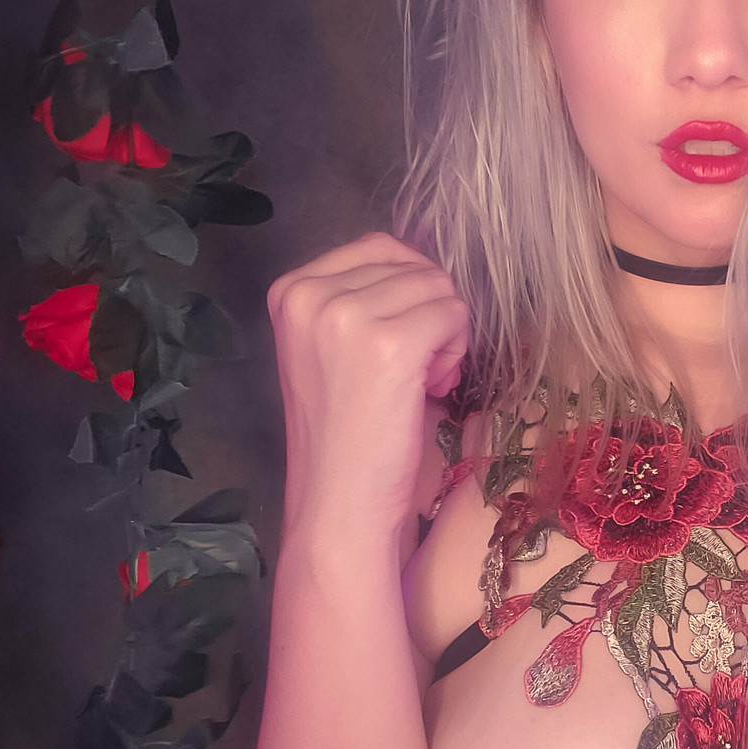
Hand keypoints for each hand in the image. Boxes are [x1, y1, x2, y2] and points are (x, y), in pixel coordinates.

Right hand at [267, 231, 470, 531]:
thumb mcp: (334, 348)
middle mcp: (312, 294)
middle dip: (429, 315)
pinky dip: (456, 352)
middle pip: (415, 266)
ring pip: (441, 288)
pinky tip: (430, 388)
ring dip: (446, 335)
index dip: (408, 293)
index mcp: (291, 290)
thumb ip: (365, 298)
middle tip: (412, 372)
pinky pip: (454, 315)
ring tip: (418, 383)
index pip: (381, 247)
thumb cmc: (348, 433)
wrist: (339, 501)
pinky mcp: (389, 344)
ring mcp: (347, 316)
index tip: (394, 345)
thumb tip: (428, 259)